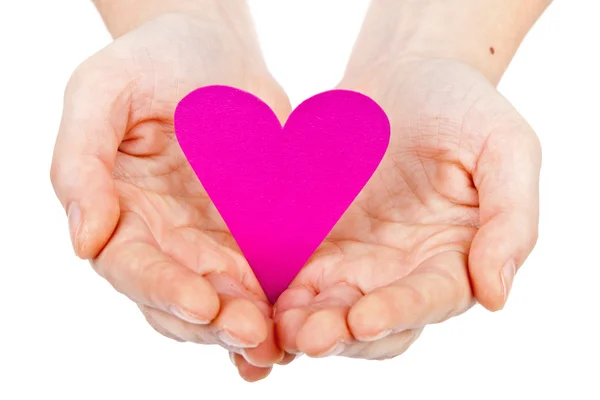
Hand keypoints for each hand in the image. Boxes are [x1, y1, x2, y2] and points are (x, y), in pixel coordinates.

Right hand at [50, 13, 291, 381]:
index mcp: (121, 213)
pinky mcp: (258, 233)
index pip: (133, 267)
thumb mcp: (101, 92)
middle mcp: (164, 239)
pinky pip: (269, 275)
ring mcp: (213, 241)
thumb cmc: (151, 61)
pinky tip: (299, 324)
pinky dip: (281, 304)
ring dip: (249, 326)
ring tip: (276, 341)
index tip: (201, 303)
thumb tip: (84, 241)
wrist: (214, 49)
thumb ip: (81, 163)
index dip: (163, 289)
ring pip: (226, 301)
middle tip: (250, 333)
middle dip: (215, 322)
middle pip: (182, 300)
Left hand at [274, 58, 540, 359]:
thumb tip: (496, 294)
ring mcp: (353, 260)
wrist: (402, 75)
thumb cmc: (460, 106)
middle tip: (307, 337)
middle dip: (340, 334)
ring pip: (325, 308)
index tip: (365, 320)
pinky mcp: (312, 241)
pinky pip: (289, 274)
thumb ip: (510, 218)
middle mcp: (400, 271)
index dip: (399, 313)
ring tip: (275, 327)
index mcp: (452, 257)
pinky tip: (249, 296)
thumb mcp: (504, 147)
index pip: (429, 299)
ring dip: (300, 323)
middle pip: (372, 321)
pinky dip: (271, 292)